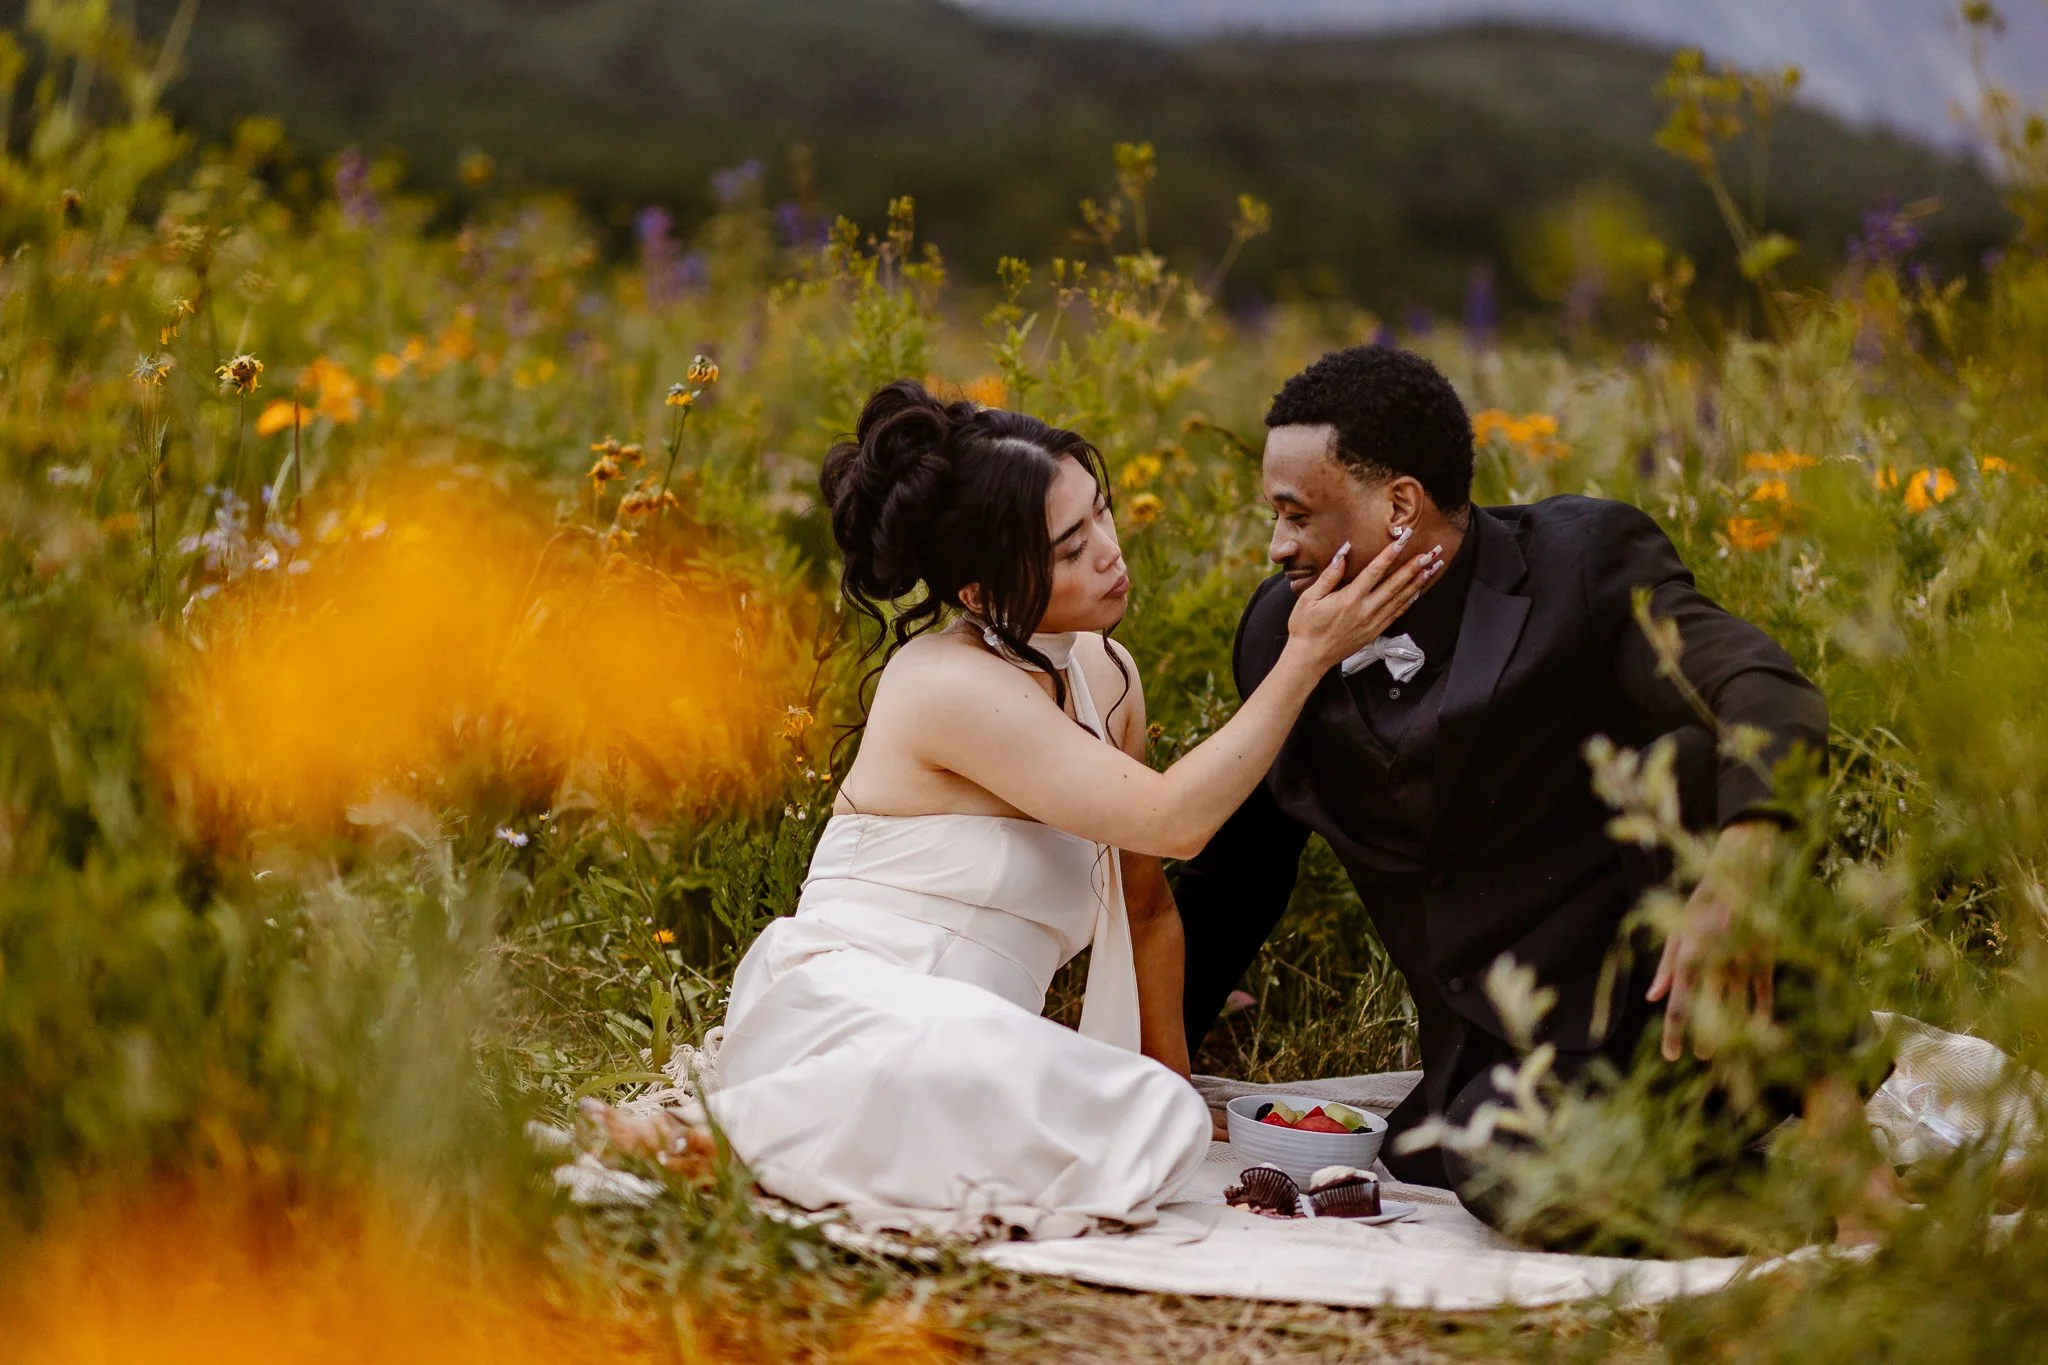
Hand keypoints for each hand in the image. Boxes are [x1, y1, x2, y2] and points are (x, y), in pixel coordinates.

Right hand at [1285, 531, 1442, 672]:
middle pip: (1395, 585)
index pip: (1374, 572)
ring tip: (1433, 567)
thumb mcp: (1309, 598)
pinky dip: (1410, 601)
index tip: (1404, 540)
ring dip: (1418, 582)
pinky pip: (1397, 613)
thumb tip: (1344, 552)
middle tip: (1431, 552)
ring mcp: (1373, 622)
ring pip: (1401, 599)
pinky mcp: (1375, 632)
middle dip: (1414, 566)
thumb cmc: (1305, 626)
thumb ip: (1330, 575)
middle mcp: (1365, 610)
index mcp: (1349, 599)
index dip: (1390, 554)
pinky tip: (1419, 590)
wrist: (1309, 657)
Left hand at [1646, 821, 1780, 1061]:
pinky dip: (1761, 1015)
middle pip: (1709, 1013)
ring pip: (1737, 1009)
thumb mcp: (1675, 927)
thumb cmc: (1702, 900)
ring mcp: (1742, 962)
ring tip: (1724, 1055)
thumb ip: (1666, 965)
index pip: (1679, 1005)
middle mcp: (1715, 964)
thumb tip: (1653, 997)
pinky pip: (1763, 995)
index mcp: (1688, 956)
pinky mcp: (1764, 958)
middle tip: (1700, 1056)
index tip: (1671, 1056)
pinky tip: (1759, 1032)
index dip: (1674, 1034)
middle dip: (1704, 1038)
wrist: (1741, 873)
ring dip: (1732, 1033)